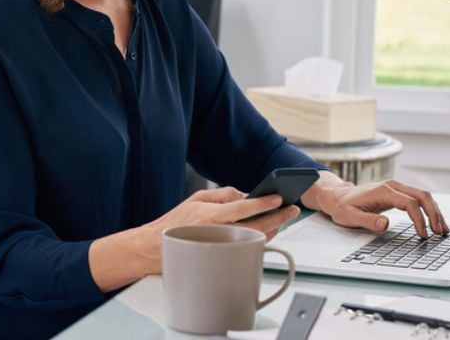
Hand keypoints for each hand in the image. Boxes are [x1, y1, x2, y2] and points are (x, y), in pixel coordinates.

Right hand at [134, 186, 300, 273]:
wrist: (158, 247)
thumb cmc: (176, 222)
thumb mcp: (197, 198)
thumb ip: (222, 193)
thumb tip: (244, 194)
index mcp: (211, 215)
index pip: (243, 208)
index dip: (263, 203)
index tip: (278, 198)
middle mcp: (219, 232)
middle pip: (256, 226)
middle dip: (278, 217)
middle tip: (291, 209)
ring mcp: (223, 246)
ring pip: (256, 239)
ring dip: (273, 228)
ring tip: (283, 217)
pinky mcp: (224, 256)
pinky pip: (248, 247)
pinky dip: (261, 237)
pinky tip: (269, 229)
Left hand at [306, 176, 447, 238]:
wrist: (338, 196)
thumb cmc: (343, 207)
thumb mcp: (350, 216)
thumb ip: (367, 220)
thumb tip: (385, 224)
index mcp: (383, 191)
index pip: (410, 203)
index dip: (419, 220)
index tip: (423, 235)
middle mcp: (393, 186)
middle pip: (422, 196)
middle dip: (434, 214)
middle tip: (439, 232)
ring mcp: (397, 188)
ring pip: (423, 196)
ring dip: (435, 212)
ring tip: (442, 229)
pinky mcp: (398, 193)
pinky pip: (419, 199)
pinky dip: (429, 209)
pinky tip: (434, 222)